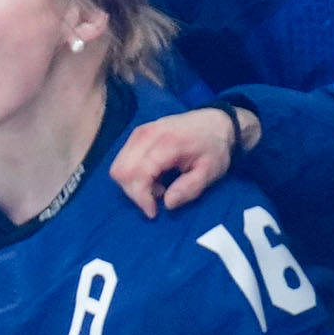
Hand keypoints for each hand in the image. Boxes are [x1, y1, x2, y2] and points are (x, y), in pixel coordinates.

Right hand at [112, 107, 239, 213]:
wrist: (216, 122)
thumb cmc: (214, 148)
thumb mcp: (210, 172)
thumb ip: (189, 189)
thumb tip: (167, 203)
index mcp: (167, 143)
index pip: (137, 173)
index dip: (142, 198)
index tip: (155, 211)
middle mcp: (147, 134)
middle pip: (121, 171)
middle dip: (134, 193)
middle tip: (156, 199)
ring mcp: (140, 132)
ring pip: (118, 166)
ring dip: (132, 184)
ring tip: (157, 187)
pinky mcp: (137, 134)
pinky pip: (123, 159)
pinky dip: (133, 174)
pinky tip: (153, 177)